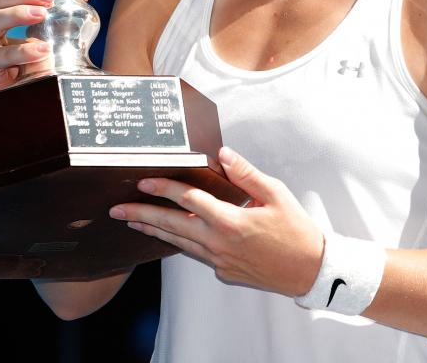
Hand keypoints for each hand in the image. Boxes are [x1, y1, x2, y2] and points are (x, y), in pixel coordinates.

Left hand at [109, 147, 323, 296]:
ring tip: (132, 222)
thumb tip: (222, 154)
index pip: (189, 200)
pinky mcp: (223, 272)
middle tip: (117, 210)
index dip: (165, 188)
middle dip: (142, 215)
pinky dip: (178, 244)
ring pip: (179, 244)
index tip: (143, 181)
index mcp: (231, 222)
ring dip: (154, 231)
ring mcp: (219, 262)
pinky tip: (169, 236)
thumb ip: (246, 174)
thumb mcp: (276, 194)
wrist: (310, 270)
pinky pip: (195, 255)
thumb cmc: (296, 230)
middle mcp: (220, 244)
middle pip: (172, 226)